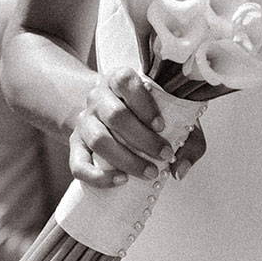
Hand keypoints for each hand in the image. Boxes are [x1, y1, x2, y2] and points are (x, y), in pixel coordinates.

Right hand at [68, 67, 205, 187]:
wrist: (108, 118)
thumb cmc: (146, 116)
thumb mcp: (171, 117)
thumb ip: (187, 140)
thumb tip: (180, 169)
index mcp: (119, 80)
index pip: (125, 81)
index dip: (144, 104)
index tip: (162, 126)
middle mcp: (98, 97)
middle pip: (115, 115)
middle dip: (143, 139)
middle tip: (164, 156)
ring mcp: (84, 121)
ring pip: (98, 139)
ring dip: (126, 159)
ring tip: (149, 173)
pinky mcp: (75, 146)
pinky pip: (78, 164)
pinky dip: (98, 176)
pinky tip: (120, 181)